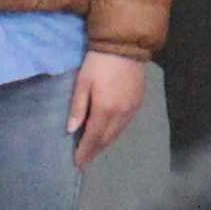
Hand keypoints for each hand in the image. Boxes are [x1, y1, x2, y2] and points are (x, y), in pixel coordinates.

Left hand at [69, 49, 150, 164]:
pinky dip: (116, 132)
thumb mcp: (82, 83)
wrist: (125, 46)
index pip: (93, 138)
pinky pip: (126, 124)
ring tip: (95, 149)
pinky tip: (110, 132)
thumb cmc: (98, 63)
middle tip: (85, 159)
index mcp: (105, 110)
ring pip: (118, 133)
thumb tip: (71, 129)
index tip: (78, 163)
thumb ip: (78, 107)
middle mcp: (121, 114)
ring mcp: (132, 109)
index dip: (85, 152)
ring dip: (106, 143)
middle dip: (95, 150)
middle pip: (107, 139)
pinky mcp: (138, 102)